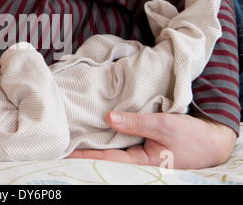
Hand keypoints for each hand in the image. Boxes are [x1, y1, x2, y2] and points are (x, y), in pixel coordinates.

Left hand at [66, 111, 236, 168]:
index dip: (85, 154)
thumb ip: (136, 122)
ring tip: (76, 132)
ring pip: (114, 145)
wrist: (213, 140)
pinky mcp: (144, 142)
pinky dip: (111, 132)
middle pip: (107, 152)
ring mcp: (140, 151)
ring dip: (97, 139)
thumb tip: (109, 118)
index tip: (65, 151)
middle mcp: (137, 158)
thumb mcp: (164, 126)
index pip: (106, 158)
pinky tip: (99, 125)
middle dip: (87, 147)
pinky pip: (124, 138)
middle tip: (65, 140)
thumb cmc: (192, 137)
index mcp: (141, 161)